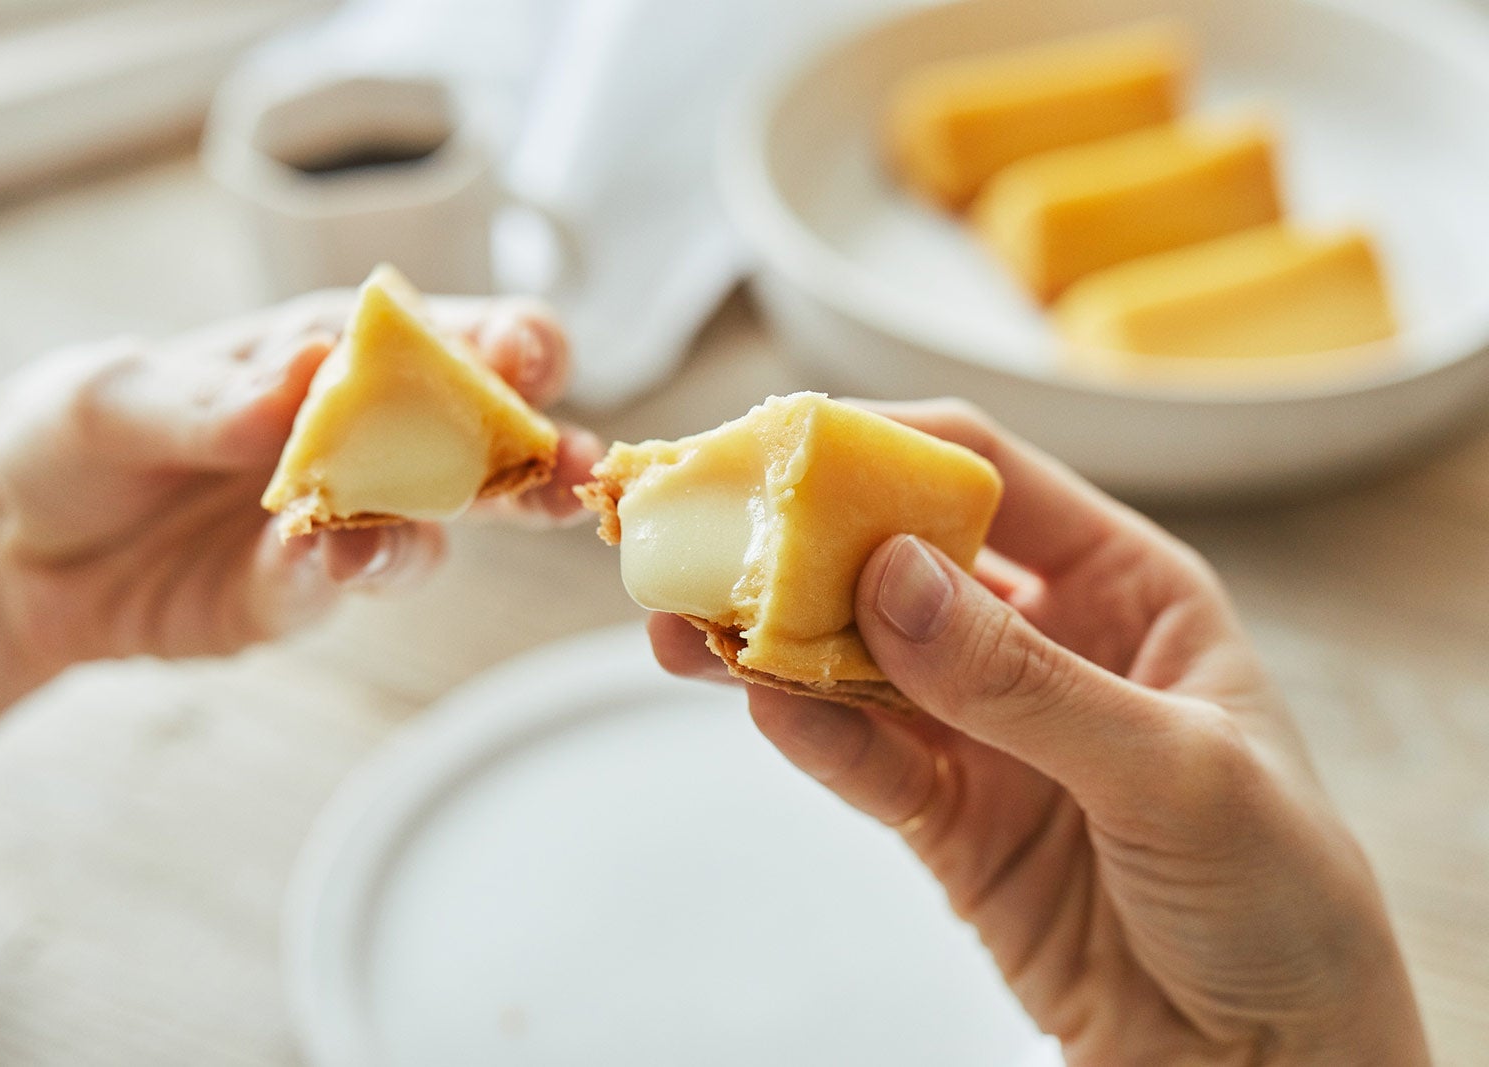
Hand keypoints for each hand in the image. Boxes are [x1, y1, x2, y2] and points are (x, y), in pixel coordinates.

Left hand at [0, 290, 600, 778]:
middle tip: (576, 470)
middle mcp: (362, 432)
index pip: (446, 336)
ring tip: (418, 526)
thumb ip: (216, 397)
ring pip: (440, 521)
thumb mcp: (116, 396)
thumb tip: (311, 368)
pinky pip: (352, 579)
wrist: (16, 550)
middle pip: (481, 438)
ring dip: (454, 525)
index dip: (503, 339)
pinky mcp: (307, 590)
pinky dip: (353, 571)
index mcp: (332, 351)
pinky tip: (328, 562)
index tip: (524, 355)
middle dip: (539, 451)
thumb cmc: (76, 431)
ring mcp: (346, 516)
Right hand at [651, 400, 1427, 1065]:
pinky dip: (807, 733)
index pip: (985, 477)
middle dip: (801, 546)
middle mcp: (1045, 640)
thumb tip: (889, 579)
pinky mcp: (949, 817)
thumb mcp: (1175, 771)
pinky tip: (756, 704)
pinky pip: (864, 760)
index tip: (783, 449)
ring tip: (687, 626)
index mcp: (1123, 585)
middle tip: (705, 535)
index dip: (883, 449)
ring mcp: (988, 730)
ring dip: (774, 641)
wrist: (1264, 1060)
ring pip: (859, 662)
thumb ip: (1024, 680)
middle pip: (898, 561)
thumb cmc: (1280, 892)